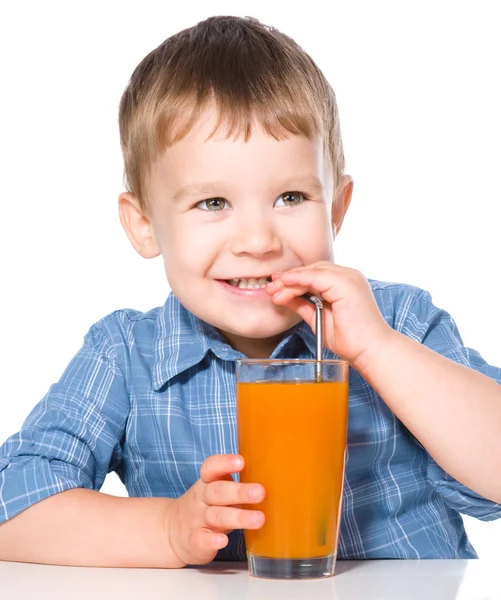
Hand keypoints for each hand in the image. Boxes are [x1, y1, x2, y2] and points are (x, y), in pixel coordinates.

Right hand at [167, 454, 264, 566]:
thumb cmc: (207, 506)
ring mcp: (198, 520)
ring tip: (259, 519)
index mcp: (208, 483)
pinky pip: (201, 539)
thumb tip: (276, 476)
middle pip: (218, 492)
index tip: (241, 461)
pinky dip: (211, 540)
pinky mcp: (195, 541)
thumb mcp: (217, 490)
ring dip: (238, 517)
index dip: (224, 463)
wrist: (173, 531)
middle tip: (260, 492)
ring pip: (216, 516)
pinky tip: (223, 541)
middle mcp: (202, 499)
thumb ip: (237, 484)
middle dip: (239, 492)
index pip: (211, 468)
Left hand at [266, 261, 392, 366]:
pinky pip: (315, 277)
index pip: (315, 274)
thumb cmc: (350, 340)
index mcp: (345, 282)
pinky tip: (284, 285)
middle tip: (270, 288)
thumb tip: (284, 297)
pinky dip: (297, 280)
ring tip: (273, 291)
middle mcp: (349, 275)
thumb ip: (303, 305)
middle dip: (289, 278)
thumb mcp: (318, 318)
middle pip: (312, 269)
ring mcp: (349, 278)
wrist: (370, 351)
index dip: (294, 279)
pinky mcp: (345, 284)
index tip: (275, 288)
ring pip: (312, 271)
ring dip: (290, 280)